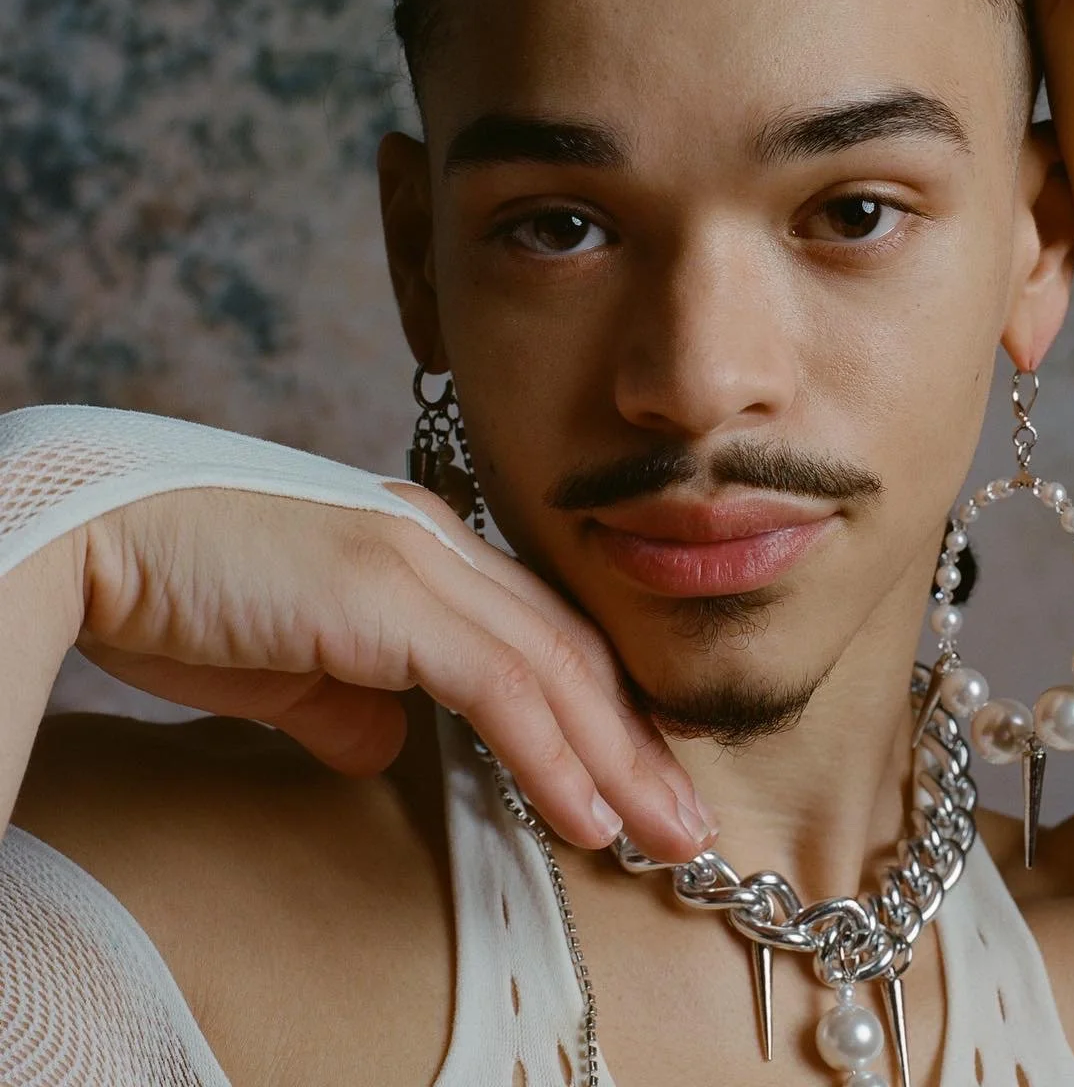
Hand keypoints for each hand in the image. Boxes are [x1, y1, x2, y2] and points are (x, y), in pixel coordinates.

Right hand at [70, 485, 712, 861]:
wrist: (95, 535)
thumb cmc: (178, 591)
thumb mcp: (284, 663)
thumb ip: (348, 698)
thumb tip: (389, 742)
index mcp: (421, 546)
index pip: (538, 630)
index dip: (599, 704)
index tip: (637, 773)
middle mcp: (436, 541)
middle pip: (567, 647)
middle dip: (634, 739)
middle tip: (684, 818)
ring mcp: (415, 559)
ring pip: (552, 666)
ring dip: (617, 757)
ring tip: (665, 832)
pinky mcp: (385, 593)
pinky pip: (498, 685)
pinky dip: (551, 752)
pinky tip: (586, 813)